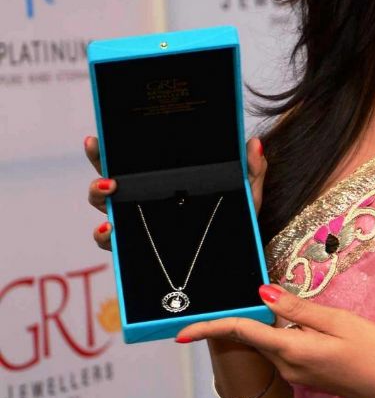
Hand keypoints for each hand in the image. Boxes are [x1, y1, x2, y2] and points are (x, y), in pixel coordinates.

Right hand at [84, 134, 266, 251]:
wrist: (232, 261)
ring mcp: (136, 223)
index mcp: (164, 180)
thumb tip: (254, 143)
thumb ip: (251, 170)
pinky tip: (109, 229)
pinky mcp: (136, 249)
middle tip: (99, 150)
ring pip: (103, 205)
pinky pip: (110, 243)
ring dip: (98, 194)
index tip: (99, 135)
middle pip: (110, 176)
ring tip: (109, 188)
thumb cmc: (234, 222)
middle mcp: (143, 198)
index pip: (133, 158)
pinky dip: (103, 235)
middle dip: (98, 162)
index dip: (111, 146)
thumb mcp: (246, 195)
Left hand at [176, 286, 374, 397]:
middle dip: (250, 316)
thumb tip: (262, 295)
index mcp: (290, 350)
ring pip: (273, 341)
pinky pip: (287, 348)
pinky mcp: (307, 376)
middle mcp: (286, 366)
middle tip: (261, 293)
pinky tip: (315, 325)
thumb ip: (299, 309)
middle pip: (255, 335)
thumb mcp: (338, 321)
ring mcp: (296, 375)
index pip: (241, 333)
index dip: (208, 329)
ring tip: (304, 310)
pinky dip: (289, 333)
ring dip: (276, 323)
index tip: (179, 331)